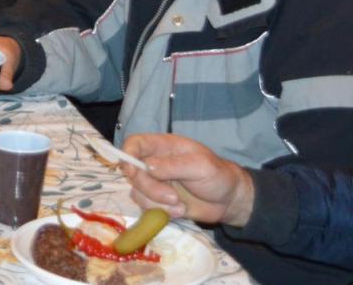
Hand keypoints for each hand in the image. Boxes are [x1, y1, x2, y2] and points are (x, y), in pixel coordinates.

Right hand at [122, 134, 255, 227]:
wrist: (228, 201)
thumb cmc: (217, 176)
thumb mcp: (201, 166)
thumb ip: (174, 165)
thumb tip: (146, 166)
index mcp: (163, 147)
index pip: (135, 143)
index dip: (128, 154)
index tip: (132, 171)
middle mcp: (153, 163)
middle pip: (133, 173)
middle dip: (150, 188)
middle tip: (173, 198)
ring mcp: (154, 183)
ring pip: (137, 192)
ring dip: (157, 203)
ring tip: (179, 206)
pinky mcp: (157, 201)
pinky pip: (146, 207)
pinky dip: (161, 212)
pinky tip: (179, 211)